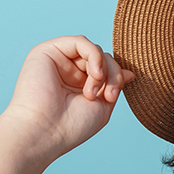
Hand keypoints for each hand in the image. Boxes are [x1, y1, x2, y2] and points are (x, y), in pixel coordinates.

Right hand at [0, 36, 135, 159]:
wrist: (43, 132)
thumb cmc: (70, 126)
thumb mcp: (102, 107)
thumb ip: (114, 87)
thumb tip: (130, 72)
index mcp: (79, 85)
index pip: (105, 69)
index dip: (116, 77)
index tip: (113, 96)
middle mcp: (68, 71)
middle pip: (102, 58)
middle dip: (113, 75)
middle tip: (109, 96)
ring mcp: (58, 60)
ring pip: (94, 50)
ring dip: (104, 70)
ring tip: (94, 92)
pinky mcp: (47, 51)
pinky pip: (81, 41)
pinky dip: (94, 56)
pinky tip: (95, 75)